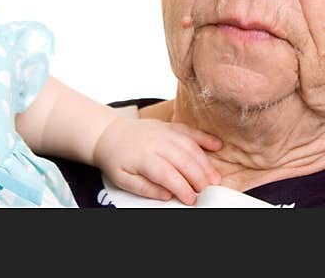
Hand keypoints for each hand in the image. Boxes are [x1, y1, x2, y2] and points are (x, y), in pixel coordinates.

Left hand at [92, 117, 221, 205]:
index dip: (182, 188)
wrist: (108, 134)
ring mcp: (163, 131)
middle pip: (183, 160)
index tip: (192, 199)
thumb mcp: (123, 180)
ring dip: (205, 162)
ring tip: (214, 178)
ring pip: (190, 146)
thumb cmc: (116, 159)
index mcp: (143, 157)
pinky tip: (217, 146)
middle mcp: (155, 142)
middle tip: (208, 191)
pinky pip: (189, 130)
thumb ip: (145, 189)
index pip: (168, 174)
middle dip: (198, 177)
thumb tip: (166, 195)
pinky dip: (204, 137)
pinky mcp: (168, 125)